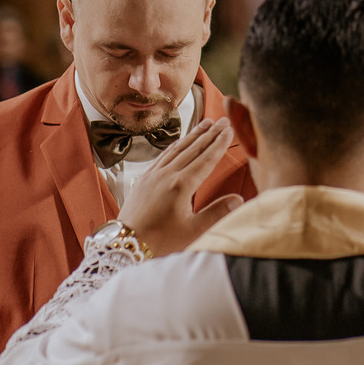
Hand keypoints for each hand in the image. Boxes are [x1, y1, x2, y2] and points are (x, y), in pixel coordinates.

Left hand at [122, 118, 242, 256]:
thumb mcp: (192, 230)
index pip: (206, 159)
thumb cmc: (159, 241)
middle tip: (222, 121)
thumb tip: (237, 200)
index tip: (228, 130)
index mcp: (181, 185)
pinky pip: (162, 156)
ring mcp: (154, 175)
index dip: (219, 144)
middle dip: (210, 133)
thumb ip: (216, 213)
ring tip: (205, 124)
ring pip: (177, 149)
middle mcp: (167, 175)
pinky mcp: (144, 179)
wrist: (126, 244)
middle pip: (193, 149)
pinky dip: (174, 145)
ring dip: (193, 135)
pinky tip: (179, 142)